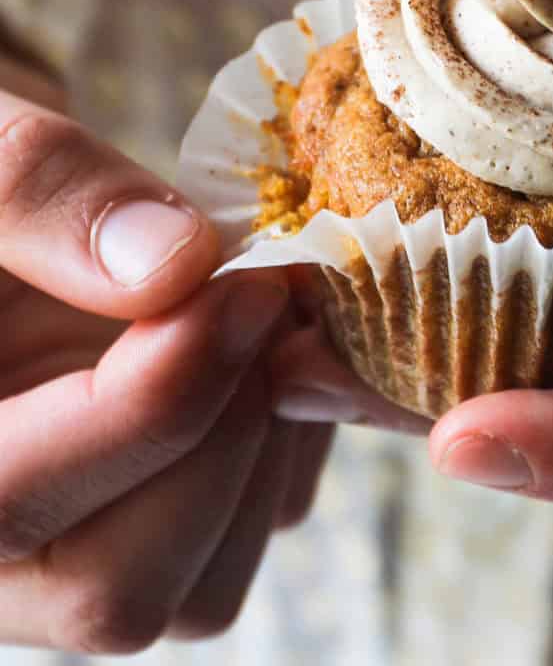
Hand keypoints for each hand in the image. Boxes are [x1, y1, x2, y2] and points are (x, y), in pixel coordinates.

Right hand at [0, 63, 330, 650]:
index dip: (153, 401)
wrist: (16, 209)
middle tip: (267, 297)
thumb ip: (38, 193)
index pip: (13, 502)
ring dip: (271, 439)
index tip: (243, 290)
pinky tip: (280, 343)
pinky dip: (296, 440)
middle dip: (222, 431)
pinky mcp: (167, 519)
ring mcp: (81, 547)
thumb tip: (174, 267)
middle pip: (121, 588)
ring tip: (276, 313)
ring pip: (207, 584)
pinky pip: (258, 525)